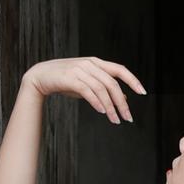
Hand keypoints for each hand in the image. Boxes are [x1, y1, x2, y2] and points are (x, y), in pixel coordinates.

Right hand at [25, 57, 146, 123]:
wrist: (40, 76)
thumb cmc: (66, 81)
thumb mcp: (88, 83)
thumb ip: (105, 89)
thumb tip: (123, 100)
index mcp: (96, 63)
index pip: (120, 70)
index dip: (133, 80)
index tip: (143, 93)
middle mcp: (90, 64)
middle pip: (112, 84)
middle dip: (122, 102)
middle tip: (128, 118)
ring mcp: (79, 70)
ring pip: (101, 89)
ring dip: (110, 107)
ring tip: (115, 120)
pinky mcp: (69, 78)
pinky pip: (87, 91)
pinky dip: (96, 102)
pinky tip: (102, 111)